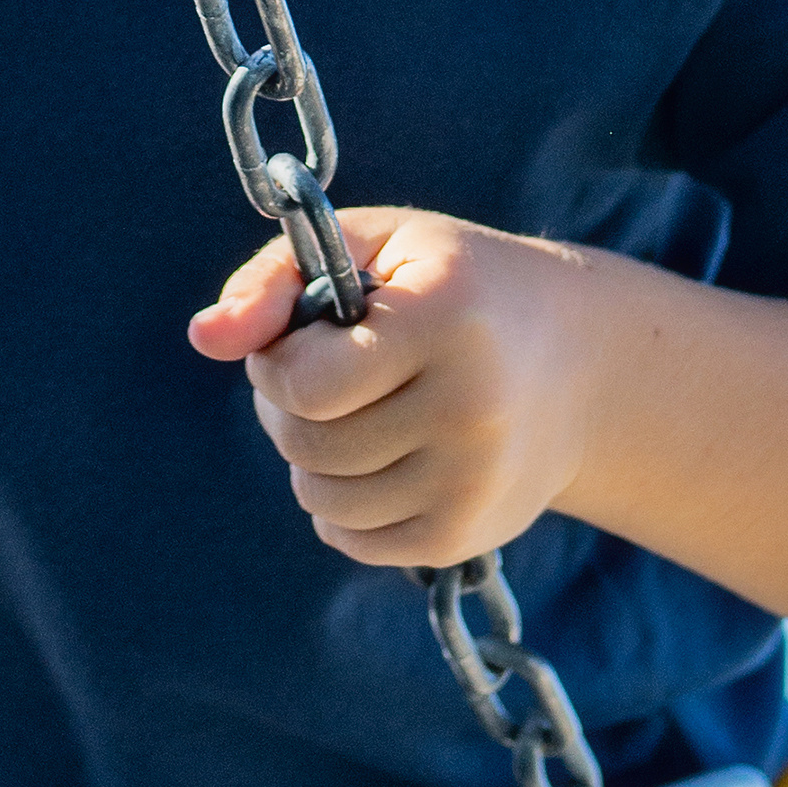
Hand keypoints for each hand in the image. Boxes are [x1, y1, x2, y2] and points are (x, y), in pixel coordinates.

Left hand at [187, 211, 605, 568]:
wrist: (583, 368)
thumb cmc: (456, 289)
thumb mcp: (376, 247)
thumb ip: (277, 279)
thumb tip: (204, 337)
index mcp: (447, 321)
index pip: (305, 384)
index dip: (280, 362)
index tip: (307, 338)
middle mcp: (471, 409)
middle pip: (305, 445)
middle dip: (290, 409)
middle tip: (331, 376)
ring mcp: (472, 482)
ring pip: (319, 500)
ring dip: (313, 459)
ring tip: (359, 415)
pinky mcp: (464, 536)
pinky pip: (349, 539)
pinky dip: (343, 504)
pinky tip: (384, 458)